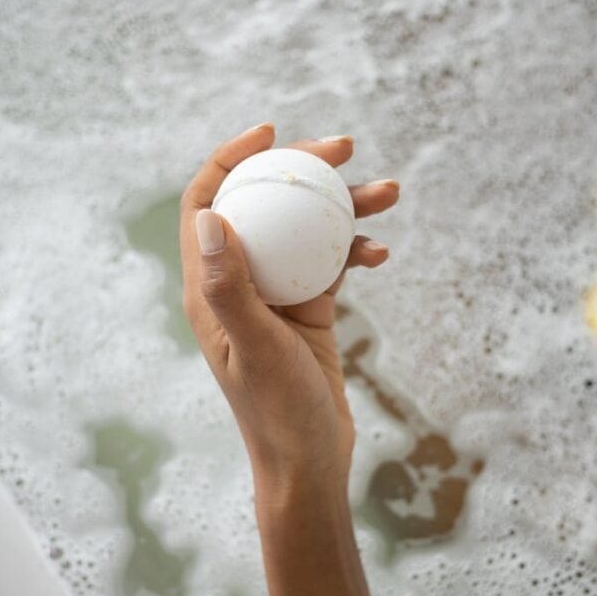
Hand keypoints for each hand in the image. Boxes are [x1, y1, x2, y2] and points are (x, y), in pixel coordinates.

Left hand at [180, 124, 398, 487]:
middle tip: (343, 149)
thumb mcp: (256, 348)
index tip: (271, 134)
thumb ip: (231, 287)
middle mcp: (239, 284)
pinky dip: (356, 249)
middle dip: (300, 172)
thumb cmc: (276, 413)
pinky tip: (382, 251)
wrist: (309, 461)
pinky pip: (332, 262)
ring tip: (389, 191)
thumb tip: (210, 216)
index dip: (229, 161)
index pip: (207, 205)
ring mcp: (276, 296)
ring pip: (305, 231)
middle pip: (263, 206)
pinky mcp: (309, 310)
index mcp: (210, 289)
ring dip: (343, 207)